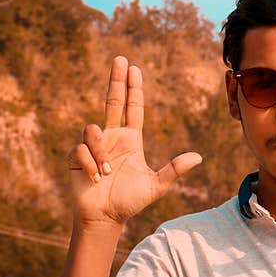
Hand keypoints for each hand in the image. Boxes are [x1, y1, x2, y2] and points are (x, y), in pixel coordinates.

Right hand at [67, 56, 201, 225]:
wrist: (104, 218)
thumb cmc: (129, 202)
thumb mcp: (156, 186)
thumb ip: (174, 170)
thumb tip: (198, 157)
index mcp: (131, 140)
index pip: (133, 108)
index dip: (133, 89)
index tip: (134, 68)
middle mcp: (112, 137)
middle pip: (112, 101)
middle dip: (116, 79)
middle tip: (120, 58)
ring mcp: (94, 145)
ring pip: (94, 129)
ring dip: (101, 152)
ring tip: (106, 173)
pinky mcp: (77, 156)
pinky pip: (81, 149)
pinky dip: (90, 164)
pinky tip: (94, 178)